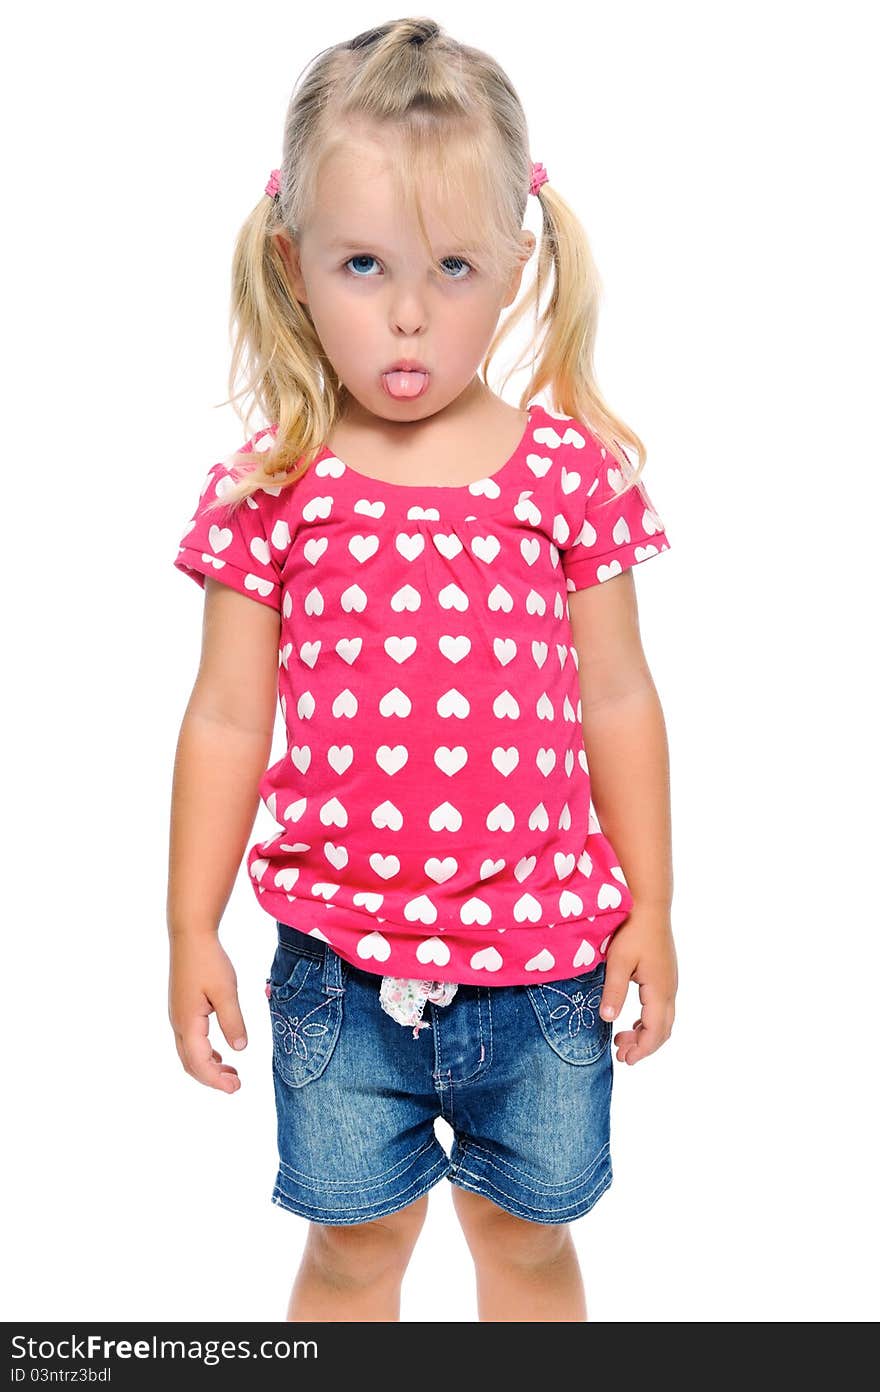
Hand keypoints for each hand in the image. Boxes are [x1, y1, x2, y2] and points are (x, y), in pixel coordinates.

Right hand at [168, 932, 246, 1092]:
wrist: (190, 936)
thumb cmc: (209, 961)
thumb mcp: (226, 991)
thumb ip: (233, 1021)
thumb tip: (240, 1049)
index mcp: (188, 1023)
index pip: (200, 1062)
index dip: (217, 1079)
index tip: (236, 1088)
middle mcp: (178, 1023)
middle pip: (191, 1063)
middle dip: (212, 1078)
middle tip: (236, 1085)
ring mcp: (178, 1017)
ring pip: (188, 1054)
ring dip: (208, 1067)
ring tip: (232, 1073)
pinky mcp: (182, 1009)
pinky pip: (189, 1041)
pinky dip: (204, 1053)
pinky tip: (220, 1053)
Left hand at [599, 907, 677, 1065]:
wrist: (649, 905)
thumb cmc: (632, 930)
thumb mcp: (618, 961)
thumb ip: (614, 991)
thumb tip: (608, 1019)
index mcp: (659, 990)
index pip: (655, 1031)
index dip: (642, 1049)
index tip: (624, 1059)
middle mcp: (669, 989)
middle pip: (663, 1030)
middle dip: (644, 1046)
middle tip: (621, 1054)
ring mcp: (670, 982)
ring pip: (664, 1020)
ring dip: (646, 1034)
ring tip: (622, 1040)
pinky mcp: (665, 975)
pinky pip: (662, 1008)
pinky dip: (649, 1021)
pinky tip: (632, 1021)